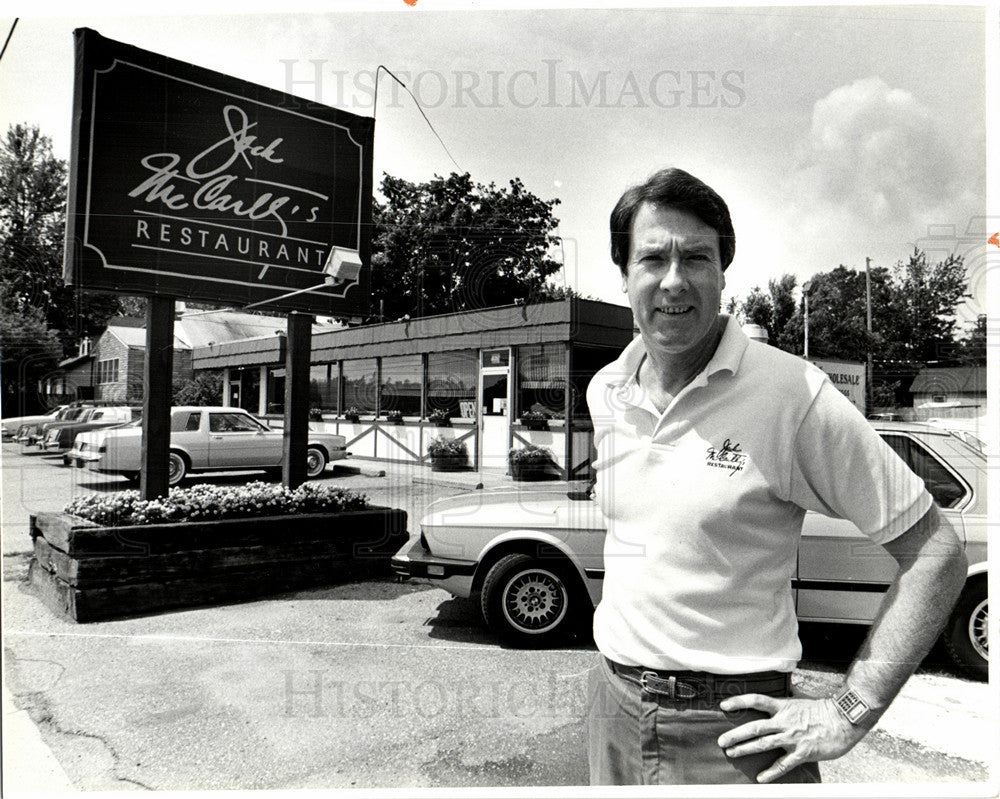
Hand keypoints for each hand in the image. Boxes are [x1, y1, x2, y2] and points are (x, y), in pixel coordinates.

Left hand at [716, 694, 867, 782]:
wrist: (844, 720)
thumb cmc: (823, 710)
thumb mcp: (799, 701)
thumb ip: (784, 703)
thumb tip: (773, 700)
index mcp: (783, 706)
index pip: (756, 700)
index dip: (739, 701)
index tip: (724, 705)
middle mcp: (784, 721)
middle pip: (754, 727)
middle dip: (736, 734)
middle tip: (721, 741)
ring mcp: (792, 737)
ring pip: (764, 744)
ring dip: (745, 750)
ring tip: (731, 754)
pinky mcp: (802, 752)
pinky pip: (783, 764)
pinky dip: (771, 772)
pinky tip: (761, 778)